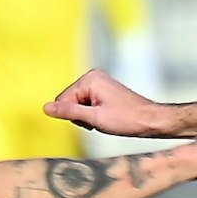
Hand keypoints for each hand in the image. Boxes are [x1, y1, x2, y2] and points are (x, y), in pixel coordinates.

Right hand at [46, 69, 168, 137]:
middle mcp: (93, 76)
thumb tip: (46, 108)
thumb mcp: (94, 118)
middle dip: (81, 116)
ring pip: (78, 105)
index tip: (93, 120)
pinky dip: (94, 114)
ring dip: (88, 117)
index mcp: (89, 78)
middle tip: (100, 121)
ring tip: (106, 119)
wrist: (150, 121)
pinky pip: (88, 104)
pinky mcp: (104, 90)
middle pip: (70, 101)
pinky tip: (107, 117)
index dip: (75, 116)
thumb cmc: (126, 119)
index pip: (63, 100)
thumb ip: (69, 112)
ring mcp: (99, 82)